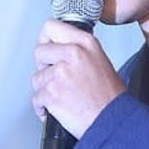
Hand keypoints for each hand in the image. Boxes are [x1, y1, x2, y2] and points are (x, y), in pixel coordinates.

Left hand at [31, 19, 125, 138]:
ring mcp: (60, 73)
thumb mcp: (99, 59)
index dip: (46, 40)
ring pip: (37, 77)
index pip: (51, 27)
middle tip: (56, 78)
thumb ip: (77, 49)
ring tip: (63, 96)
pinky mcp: (52, 93)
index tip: (48, 49)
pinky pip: (36, 98)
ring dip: (45, 89)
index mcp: (85, 43)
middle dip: (44, 67)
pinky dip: (43, 107)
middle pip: (39, 51)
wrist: (112, 121)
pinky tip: (58, 108)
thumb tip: (57, 47)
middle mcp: (73, 53)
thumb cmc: (109, 96)